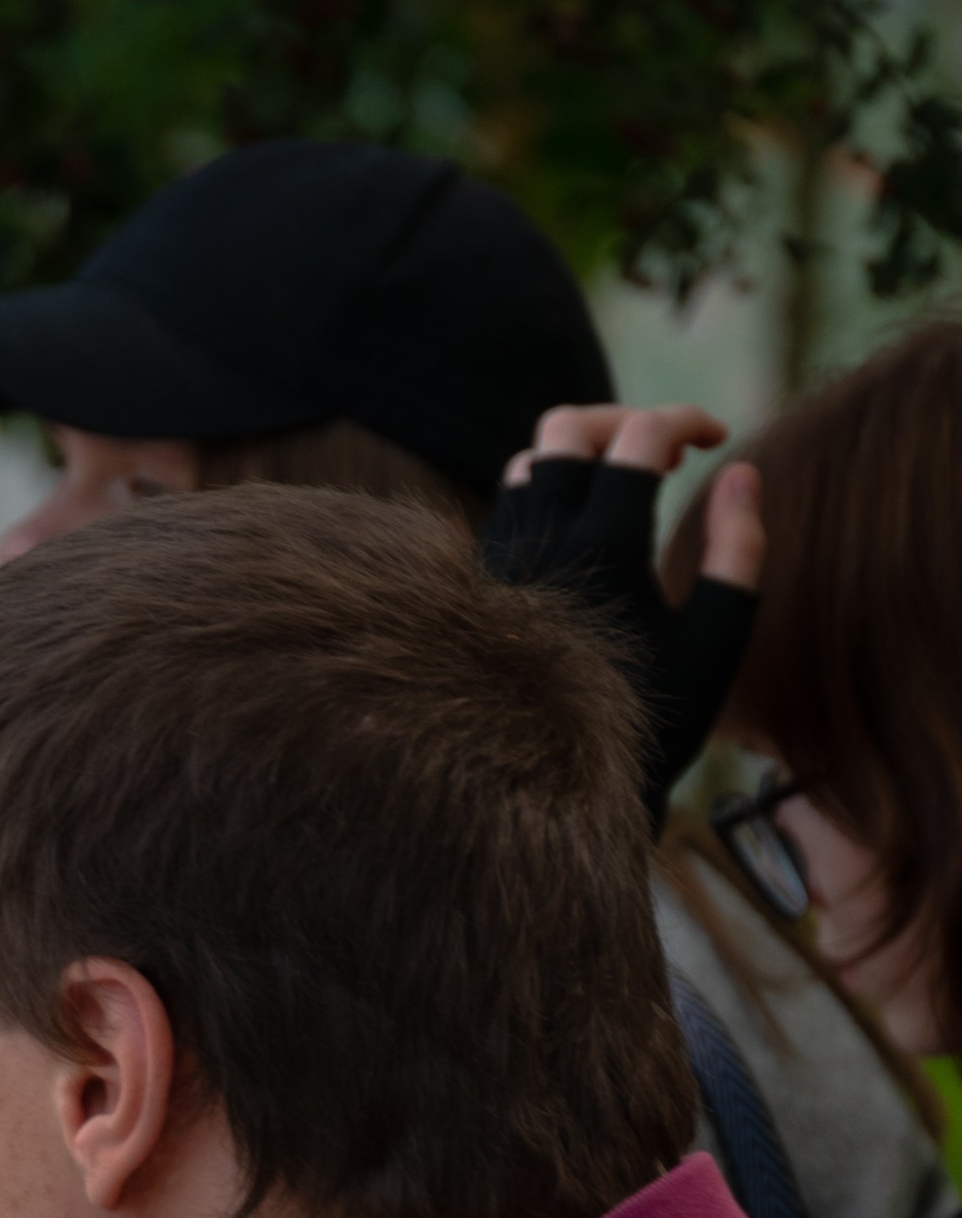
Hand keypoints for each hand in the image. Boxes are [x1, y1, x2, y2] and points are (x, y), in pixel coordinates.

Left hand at [482, 400, 763, 821]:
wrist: (549, 797)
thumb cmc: (649, 723)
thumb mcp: (715, 645)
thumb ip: (738, 554)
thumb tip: (740, 473)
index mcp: (603, 551)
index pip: (640, 438)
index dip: (687, 420)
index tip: (718, 437)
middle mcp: (540, 545)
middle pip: (569, 428)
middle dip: (625, 420)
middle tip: (665, 448)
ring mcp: (499, 563)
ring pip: (529, 463)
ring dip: (583, 458)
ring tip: (628, 488)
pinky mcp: (478, 586)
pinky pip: (507, 508)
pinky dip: (550, 495)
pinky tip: (586, 530)